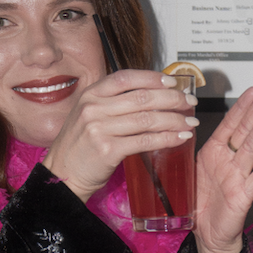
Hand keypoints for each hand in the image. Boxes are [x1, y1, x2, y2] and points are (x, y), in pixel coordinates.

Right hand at [42, 70, 197, 200]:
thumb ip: (113, 104)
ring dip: (174, 120)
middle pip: (142, 97)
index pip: (126, 78)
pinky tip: (179, 138)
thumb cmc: (80, 146)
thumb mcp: (89, 115)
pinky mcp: (108, 150)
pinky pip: (145, 141)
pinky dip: (167, 138)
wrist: (62, 175)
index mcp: (90, 94)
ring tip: (190, 122)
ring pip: (147, 119)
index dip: (152, 78)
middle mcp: (93, 108)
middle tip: (189, 102)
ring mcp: (99, 128)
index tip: (173, 82)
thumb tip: (151, 95)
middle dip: (172, 99)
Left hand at [193, 83, 252, 252]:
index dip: (241, 105)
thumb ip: (195, 149)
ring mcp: (239, 176)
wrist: (206, 235)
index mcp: (213, 154)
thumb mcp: (190, 170)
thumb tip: (188, 126)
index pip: (230, 124)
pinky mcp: (244, 193)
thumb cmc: (201, 205)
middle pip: (245, 129)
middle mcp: (228, 162)